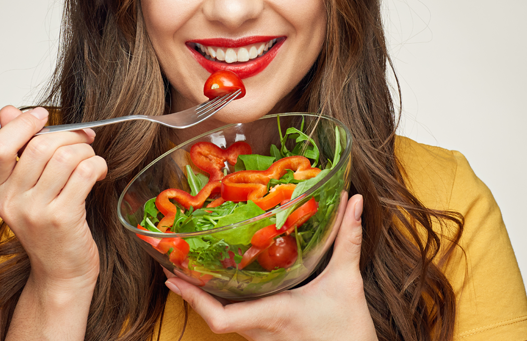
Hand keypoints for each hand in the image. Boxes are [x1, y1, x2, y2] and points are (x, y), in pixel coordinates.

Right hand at [0, 106, 107, 295]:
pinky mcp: (63, 219)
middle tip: (85, 139)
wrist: (61, 273)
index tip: (43, 116)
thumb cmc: (49, 227)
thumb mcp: (27, 190)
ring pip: (65, 157)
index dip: (23, 124)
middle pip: (40, 146)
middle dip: (70, 135)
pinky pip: (85, 173)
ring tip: (91, 160)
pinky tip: (99, 173)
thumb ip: (19, 150)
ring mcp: (36, 212)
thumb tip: (8, 110)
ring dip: (86, 150)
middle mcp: (12, 202)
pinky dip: (98, 165)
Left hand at [164, 193, 377, 340]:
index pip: (220, 318)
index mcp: (272, 314)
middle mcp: (261, 329)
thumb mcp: (347, 281)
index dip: (193, 300)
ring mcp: (263, 337)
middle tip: (173, 265)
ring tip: (190, 270)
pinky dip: (223, 304)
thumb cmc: (348, 331)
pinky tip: (223, 285)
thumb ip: (348, 239)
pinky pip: (237, 322)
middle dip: (191, 293)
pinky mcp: (268, 337)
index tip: (174, 279)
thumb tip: (353, 200)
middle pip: (213, 317)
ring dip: (204, 299)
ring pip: (223, 320)